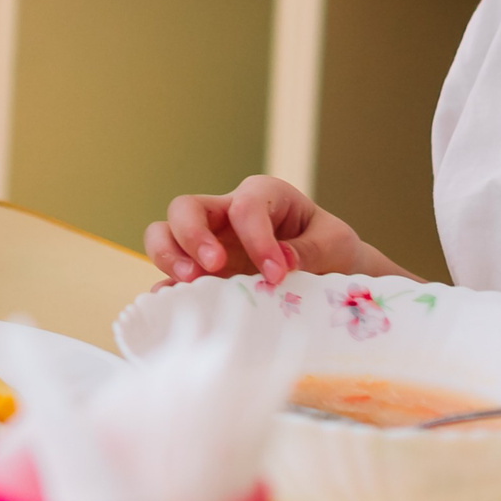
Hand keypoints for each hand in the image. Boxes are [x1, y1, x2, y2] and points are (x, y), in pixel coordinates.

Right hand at [144, 174, 373, 283]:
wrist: (331, 274)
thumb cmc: (333, 250)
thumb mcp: (336, 244)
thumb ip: (311, 250)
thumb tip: (280, 263)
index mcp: (262, 195)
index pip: (245, 207)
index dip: (256, 239)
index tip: (276, 275)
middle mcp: (225, 213)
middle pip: (185, 208)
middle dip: (192, 236)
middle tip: (214, 267)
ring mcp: (208, 243)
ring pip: (164, 234)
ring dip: (168, 257)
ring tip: (189, 284)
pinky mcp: (201, 272)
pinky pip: (169, 276)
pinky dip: (168, 289)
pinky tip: (178, 306)